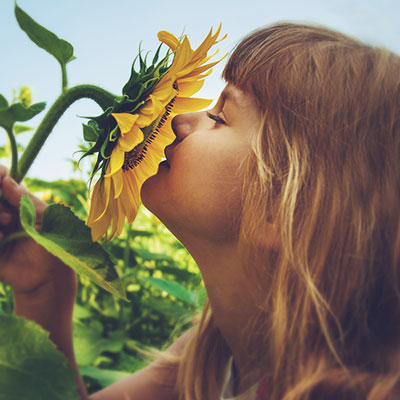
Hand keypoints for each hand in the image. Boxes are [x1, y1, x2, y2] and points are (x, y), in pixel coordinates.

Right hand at [0, 165, 75, 296]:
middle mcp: (3, 215)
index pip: (2, 183)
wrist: (49, 276)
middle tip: (8, 218)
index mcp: (18, 204)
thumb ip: (24, 199)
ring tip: (3, 234)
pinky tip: (0, 241)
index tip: (1, 174)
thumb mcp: (43, 218)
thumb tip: (6, 179)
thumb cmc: (53, 244)